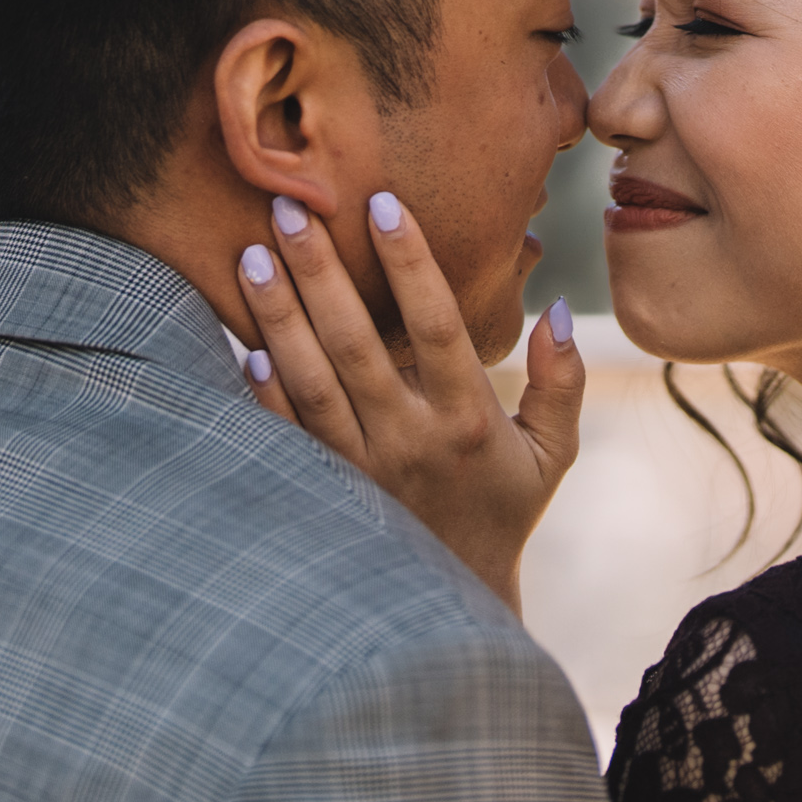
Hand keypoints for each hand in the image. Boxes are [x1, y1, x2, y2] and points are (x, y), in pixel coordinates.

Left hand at [238, 190, 584, 608]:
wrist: (451, 598)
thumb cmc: (502, 509)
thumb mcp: (551, 452)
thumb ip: (560, 381)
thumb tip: (553, 307)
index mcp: (467, 418)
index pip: (437, 325)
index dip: (410, 263)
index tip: (383, 203)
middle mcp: (409, 438)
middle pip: (356, 342)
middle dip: (320, 270)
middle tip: (289, 206)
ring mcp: (360, 467)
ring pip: (310, 381)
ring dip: (279, 316)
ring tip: (251, 256)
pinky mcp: (324, 488)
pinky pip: (285, 433)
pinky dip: (261, 391)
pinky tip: (241, 343)